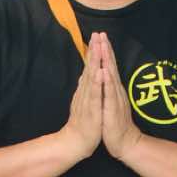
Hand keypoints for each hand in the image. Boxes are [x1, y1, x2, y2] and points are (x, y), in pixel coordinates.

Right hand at [61, 44, 102, 159]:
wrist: (75, 142)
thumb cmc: (82, 123)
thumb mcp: (84, 102)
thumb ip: (85, 87)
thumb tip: (85, 74)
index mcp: (86, 90)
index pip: (90, 67)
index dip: (94, 51)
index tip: (97, 36)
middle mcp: (85, 92)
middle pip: (90, 68)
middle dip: (94, 50)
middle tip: (97, 34)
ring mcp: (88, 100)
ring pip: (92, 78)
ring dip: (95, 62)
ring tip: (98, 47)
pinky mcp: (91, 110)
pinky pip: (95, 95)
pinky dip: (98, 83)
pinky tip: (100, 73)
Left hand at [94, 34, 139, 162]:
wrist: (125, 143)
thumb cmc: (115, 124)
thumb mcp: (109, 102)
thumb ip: (107, 89)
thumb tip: (103, 75)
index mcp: (113, 89)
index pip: (108, 66)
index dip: (104, 51)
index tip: (99, 36)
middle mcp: (116, 91)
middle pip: (110, 66)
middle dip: (106, 49)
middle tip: (101, 34)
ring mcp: (115, 99)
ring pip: (111, 76)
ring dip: (107, 61)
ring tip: (103, 46)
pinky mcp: (112, 109)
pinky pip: (109, 94)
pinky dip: (107, 82)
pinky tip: (104, 72)